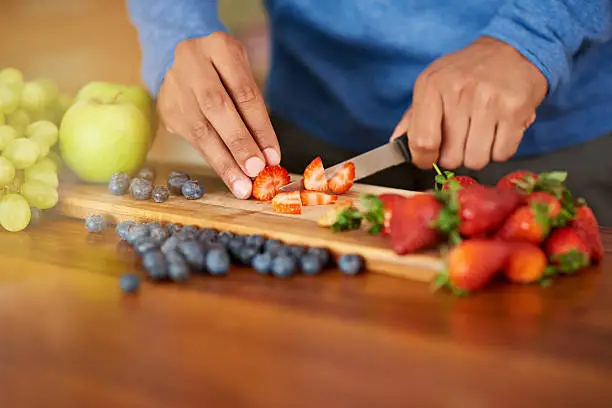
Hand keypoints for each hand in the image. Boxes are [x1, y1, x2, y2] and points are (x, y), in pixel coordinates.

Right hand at [158, 32, 279, 198]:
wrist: (185, 63)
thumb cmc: (225, 73)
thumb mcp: (243, 77)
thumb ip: (253, 111)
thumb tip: (268, 156)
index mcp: (219, 46)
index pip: (244, 92)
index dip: (260, 127)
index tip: (273, 156)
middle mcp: (192, 61)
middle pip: (217, 107)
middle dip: (239, 143)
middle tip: (256, 170)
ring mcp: (174, 84)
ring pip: (200, 128)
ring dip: (224, 161)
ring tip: (242, 185)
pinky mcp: (166, 107)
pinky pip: (192, 139)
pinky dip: (214, 160)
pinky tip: (229, 177)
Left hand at [392, 36, 546, 169]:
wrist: (514, 48)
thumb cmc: (467, 72)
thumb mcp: (433, 83)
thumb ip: (413, 117)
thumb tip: (396, 145)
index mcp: (432, 86)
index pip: (422, 142)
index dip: (424, 159)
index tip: (429, 158)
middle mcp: (459, 92)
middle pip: (451, 158)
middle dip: (455, 156)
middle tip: (461, 139)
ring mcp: (489, 101)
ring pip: (476, 160)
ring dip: (478, 155)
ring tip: (480, 135)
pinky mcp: (515, 110)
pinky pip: (502, 154)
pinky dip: (500, 150)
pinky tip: (498, 132)